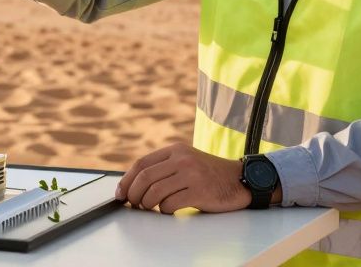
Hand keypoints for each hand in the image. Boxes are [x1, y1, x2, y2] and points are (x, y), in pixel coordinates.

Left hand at [116, 143, 255, 213]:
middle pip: (145, 178)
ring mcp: (191, 174)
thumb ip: (164, 167)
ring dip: (147, 204)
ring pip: (154, 192)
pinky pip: (170, 204)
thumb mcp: (186, 161)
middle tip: (133, 204)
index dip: (127, 180)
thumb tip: (133, 185)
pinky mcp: (199, 191)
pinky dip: (164, 210)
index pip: (141, 163)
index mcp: (175, 150)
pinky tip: (169, 210)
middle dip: (133, 194)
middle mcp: (182, 159)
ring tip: (150, 208)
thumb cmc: (209, 174)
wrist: (240, 180)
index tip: (120, 193)